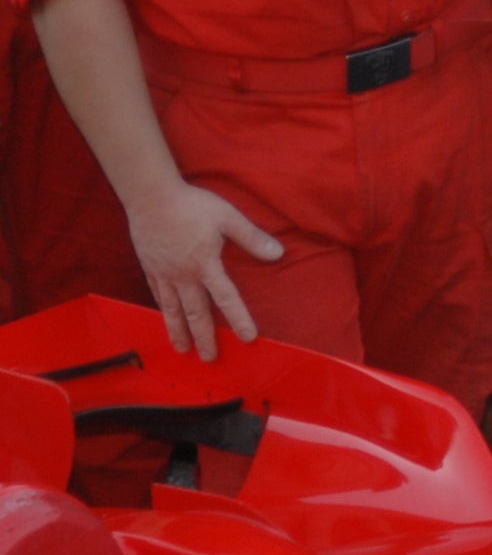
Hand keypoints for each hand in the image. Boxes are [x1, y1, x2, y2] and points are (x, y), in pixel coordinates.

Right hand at [126, 178, 278, 360]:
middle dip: (204, 337)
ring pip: (172, 310)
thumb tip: (278, 253)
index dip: (238, 319)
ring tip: (183, 351)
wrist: (149, 195)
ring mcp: (164, 273)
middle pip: (196, 313)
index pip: (227, 298)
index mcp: (205, 264)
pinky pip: (158, 294)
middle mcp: (183, 275)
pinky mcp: (150, 267)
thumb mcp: (228, 217)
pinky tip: (167, 319)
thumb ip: (252, 238)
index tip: (248, 338)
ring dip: (178, 332)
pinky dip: (163, 311)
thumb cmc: (192, 204)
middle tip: (210, 359)